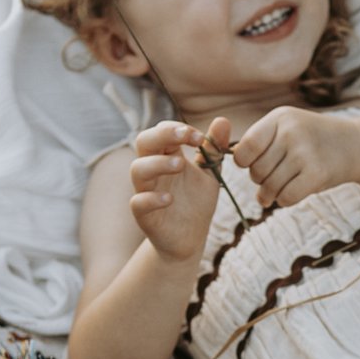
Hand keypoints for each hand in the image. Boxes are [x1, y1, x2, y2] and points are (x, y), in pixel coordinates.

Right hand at [126, 121, 220, 263]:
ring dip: (157, 163)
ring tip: (181, 165)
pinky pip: (138, 202)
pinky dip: (151, 199)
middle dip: (163, 134)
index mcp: (166, 156)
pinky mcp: (144, 215)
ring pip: (137, 169)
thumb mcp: (210, 174)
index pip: (162, 131)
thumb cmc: (196, 203)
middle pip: (144, 141)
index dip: (178, 129)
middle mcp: (153, 170)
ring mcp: (145, 191)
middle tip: (186, 136)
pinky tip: (170, 199)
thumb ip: (214, 149)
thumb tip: (222, 120)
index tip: (200, 137)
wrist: (190, 239)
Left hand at [226, 105, 359, 208]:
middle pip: (257, 170)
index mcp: (279, 118)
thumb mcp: (286, 126)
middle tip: (272, 177)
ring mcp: (305, 152)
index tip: (252, 164)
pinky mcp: (318, 173)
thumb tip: (228, 159)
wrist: (354, 144)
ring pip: (270, 187)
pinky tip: (290, 194)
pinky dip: (284, 200)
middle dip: (260, 179)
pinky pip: (286, 197)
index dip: (243, 161)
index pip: (245, 147)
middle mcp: (291, 132)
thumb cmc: (311, 139)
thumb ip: (259, 141)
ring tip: (278, 189)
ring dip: (271, 194)